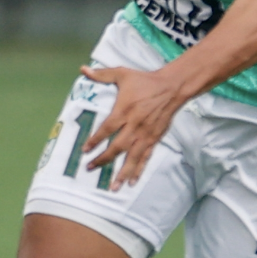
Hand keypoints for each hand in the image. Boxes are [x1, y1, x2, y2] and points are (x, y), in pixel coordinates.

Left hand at [80, 64, 190, 187]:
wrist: (172, 87)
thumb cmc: (145, 81)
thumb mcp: (122, 74)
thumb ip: (102, 75)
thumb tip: (83, 69)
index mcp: (124, 111)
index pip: (106, 129)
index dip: (95, 140)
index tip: (85, 150)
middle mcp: (134, 125)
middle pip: (117, 147)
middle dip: (104, 160)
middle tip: (90, 168)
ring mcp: (145, 134)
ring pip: (132, 157)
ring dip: (122, 173)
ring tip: (113, 188)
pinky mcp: (154, 139)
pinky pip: (145, 157)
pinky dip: (139, 170)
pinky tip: (132, 182)